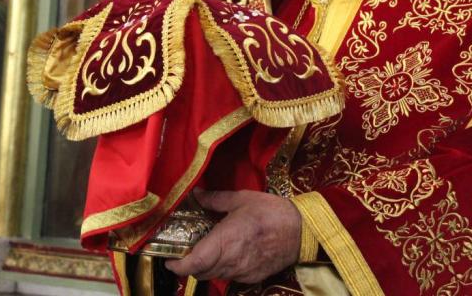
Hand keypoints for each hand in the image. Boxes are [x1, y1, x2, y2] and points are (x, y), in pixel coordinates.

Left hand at [164, 189, 300, 283]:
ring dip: (206, 266)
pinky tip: (228, 254)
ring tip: (206, 250)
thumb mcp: (241, 199)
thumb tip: (196, 194)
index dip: (177, 265)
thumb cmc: (270, 211)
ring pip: (214, 275)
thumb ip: (215, 199)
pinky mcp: (252, 278)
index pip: (192, 264)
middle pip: (200, 272)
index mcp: (225, 241)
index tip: (169, 259)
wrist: (302, 230)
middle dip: (189, 264)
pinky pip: (230, 276)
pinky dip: (223, 268)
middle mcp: (230, 261)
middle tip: (185, 250)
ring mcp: (242, 272)